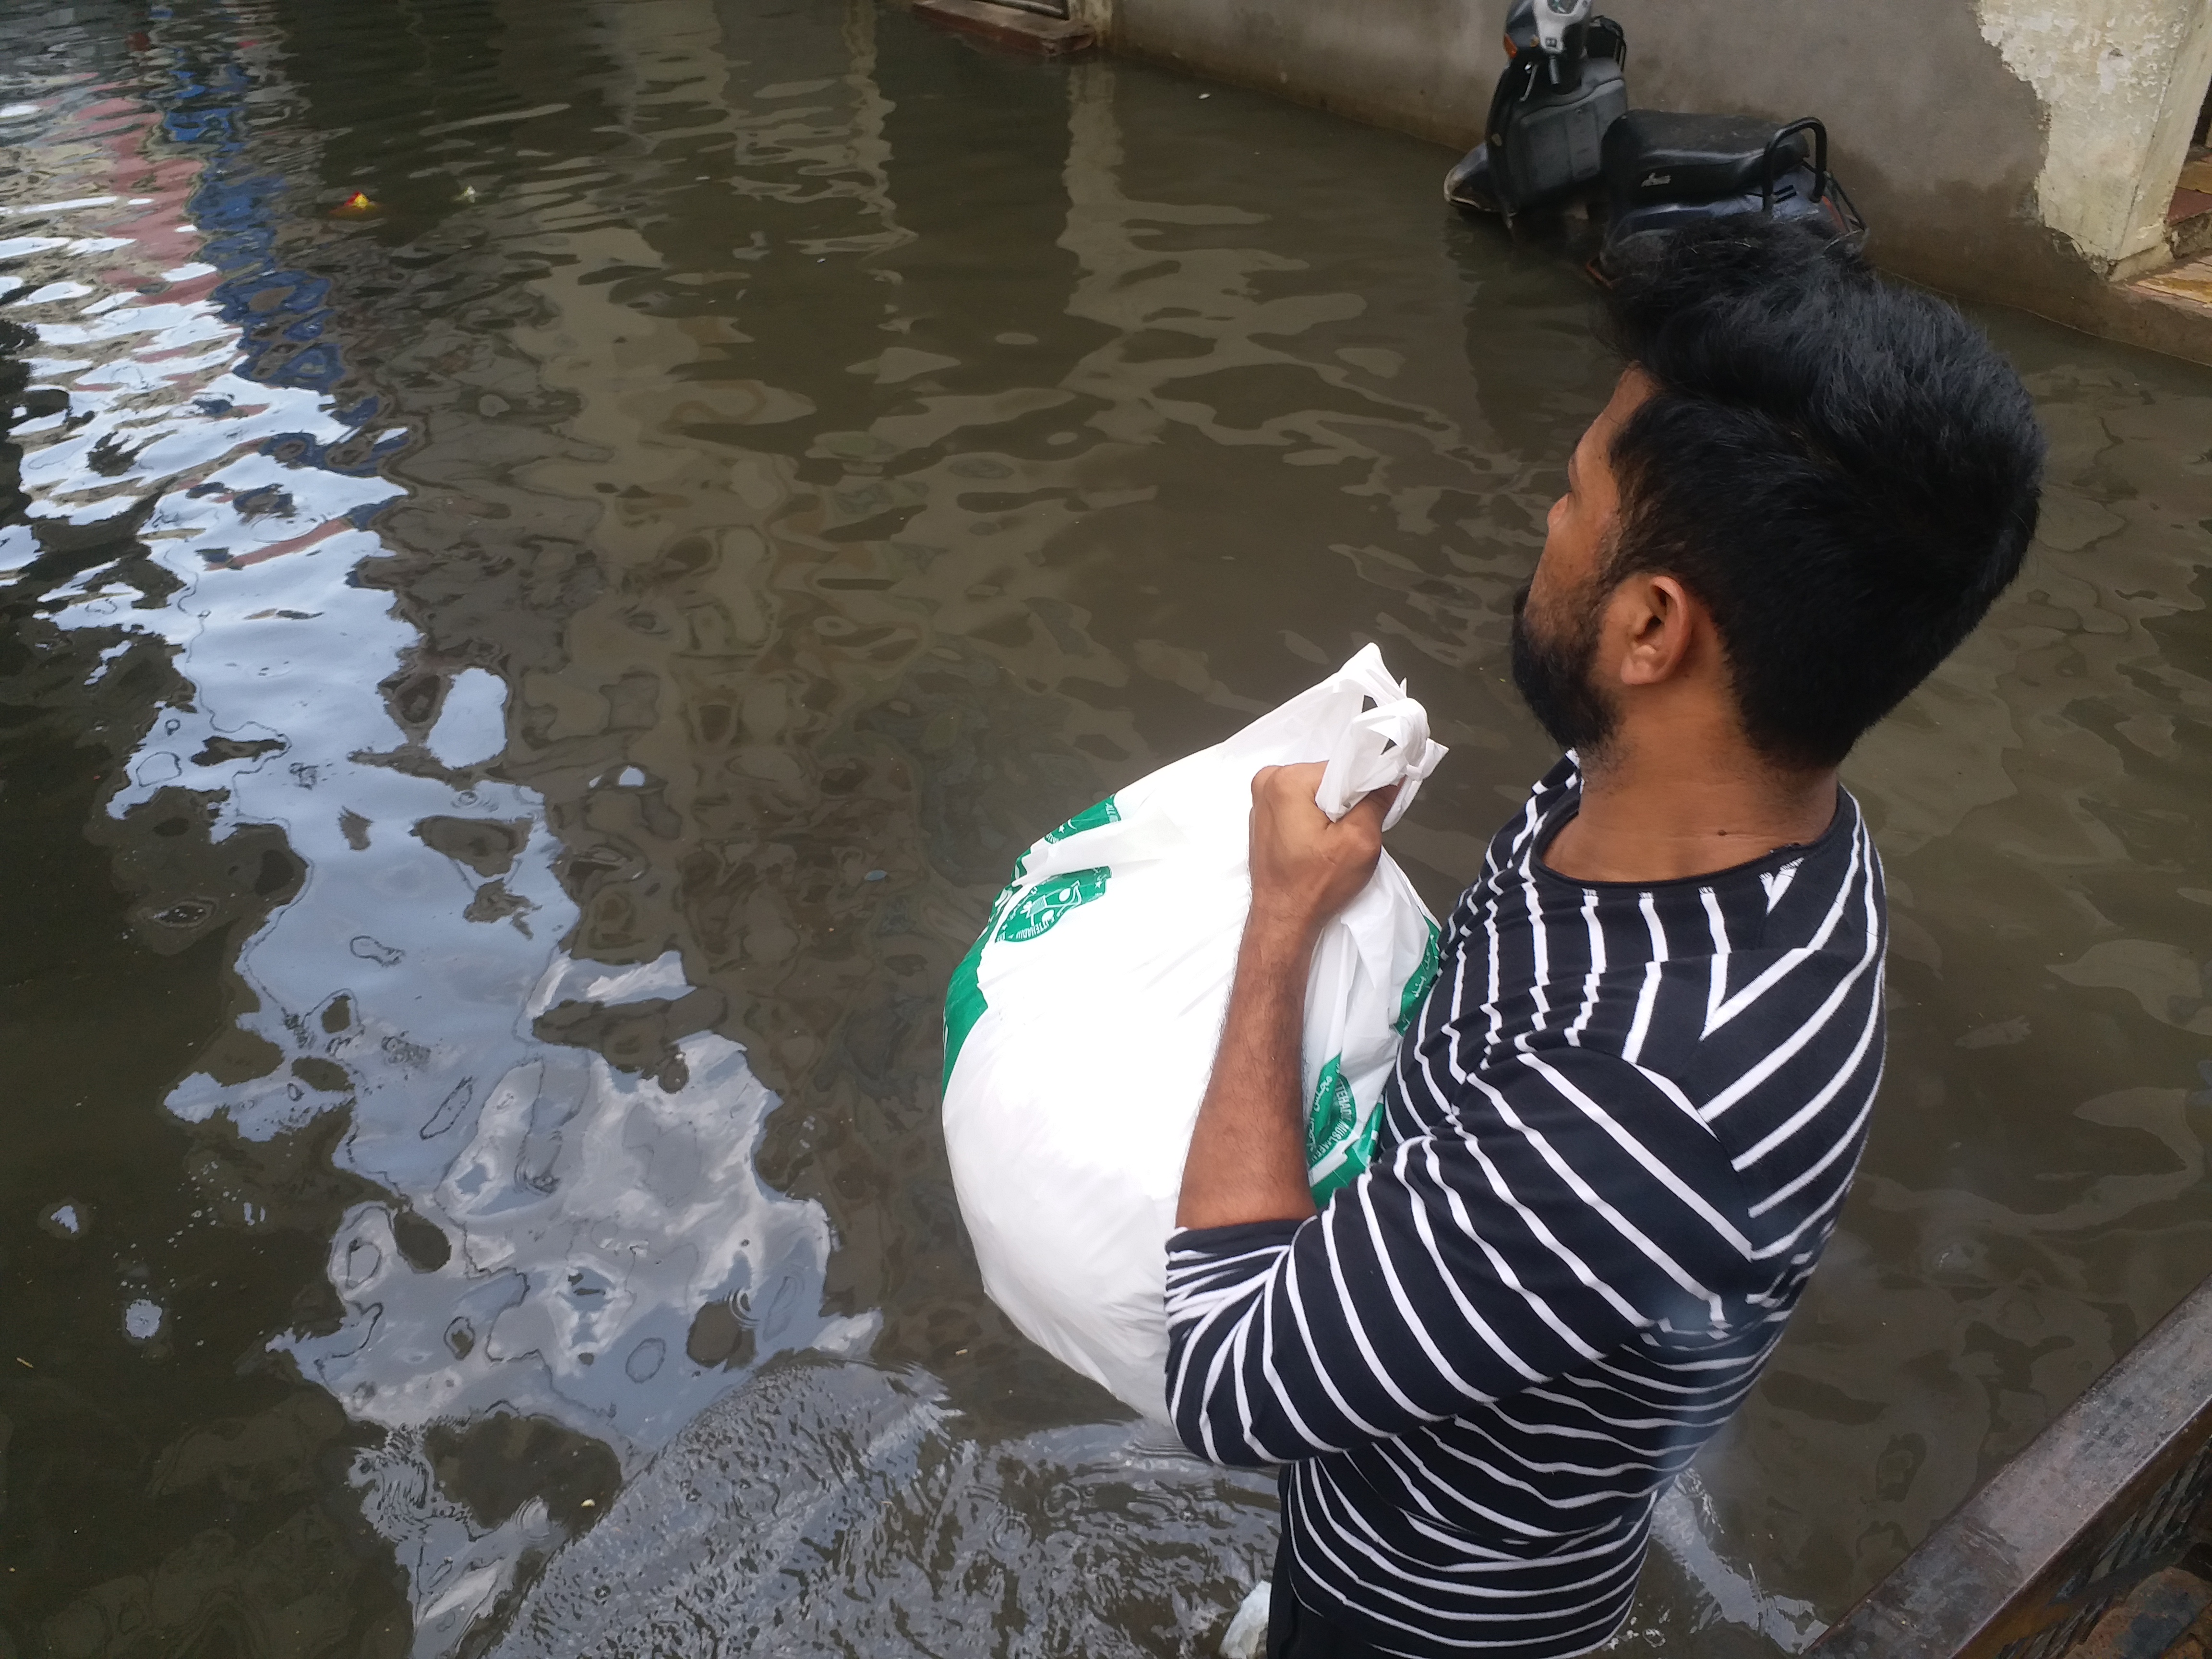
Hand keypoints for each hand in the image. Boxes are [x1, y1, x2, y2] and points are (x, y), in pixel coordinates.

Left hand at [1245, 762, 1395, 951]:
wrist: (1283, 920)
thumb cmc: (1315, 886)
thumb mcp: (1360, 841)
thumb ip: (1376, 802)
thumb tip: (1390, 778)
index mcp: (1287, 780)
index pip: (1341, 767)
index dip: (1364, 787)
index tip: (1374, 808)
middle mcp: (1267, 782)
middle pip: (1326, 778)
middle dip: (1345, 800)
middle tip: (1351, 832)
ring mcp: (1261, 801)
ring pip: (1314, 793)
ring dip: (1330, 811)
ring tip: (1334, 841)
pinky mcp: (1263, 818)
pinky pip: (1299, 806)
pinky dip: (1314, 818)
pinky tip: (1320, 843)